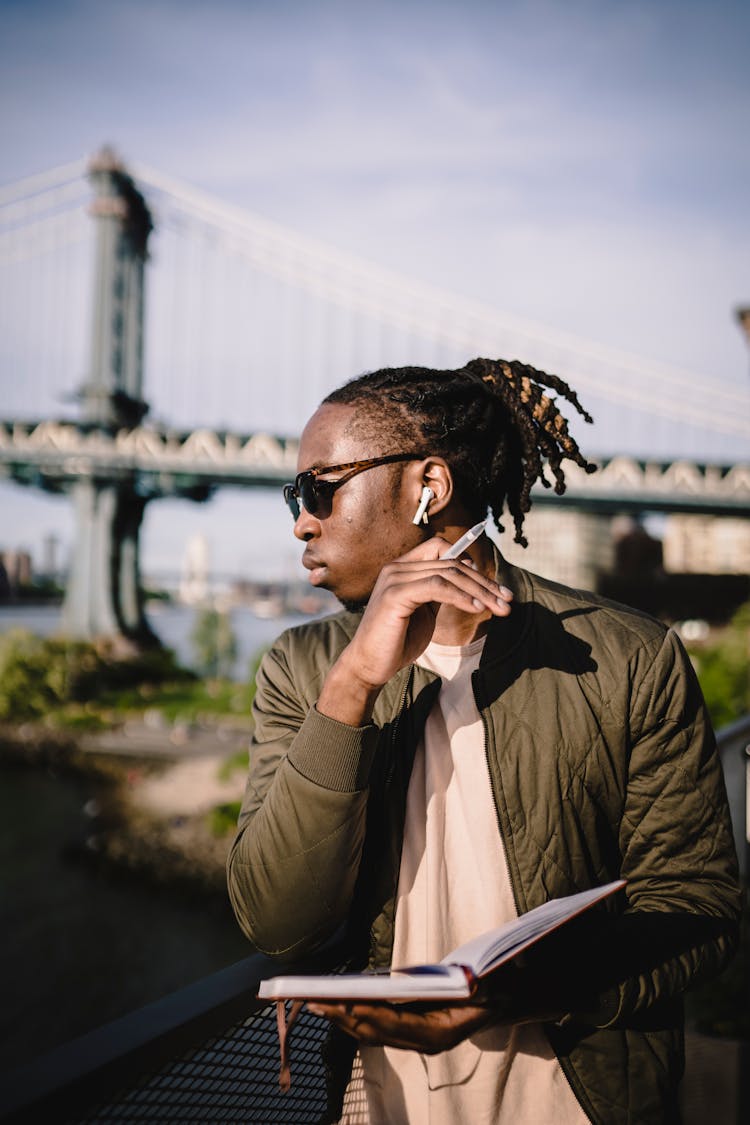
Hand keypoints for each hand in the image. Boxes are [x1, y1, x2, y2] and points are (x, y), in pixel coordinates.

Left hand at [305, 999, 494, 1053]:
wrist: (507, 999)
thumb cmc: (501, 987)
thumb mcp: (499, 985)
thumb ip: (488, 986)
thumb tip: (476, 981)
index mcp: (441, 1034)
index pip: (395, 1025)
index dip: (367, 1013)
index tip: (340, 1002)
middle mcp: (426, 1042)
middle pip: (376, 1031)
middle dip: (343, 1016)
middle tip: (311, 1000)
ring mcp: (418, 1039)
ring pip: (372, 1032)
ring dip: (342, 1017)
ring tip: (313, 1001)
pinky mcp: (412, 1030)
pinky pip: (377, 1025)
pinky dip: (355, 1014)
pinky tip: (337, 1002)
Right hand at [318, 537, 512, 723]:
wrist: (369, 666)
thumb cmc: (396, 642)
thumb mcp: (424, 611)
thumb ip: (441, 592)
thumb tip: (468, 575)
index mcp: (403, 568)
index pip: (441, 550)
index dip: (470, 564)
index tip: (494, 589)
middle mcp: (396, 568)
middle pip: (451, 563)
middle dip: (484, 583)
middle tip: (507, 602)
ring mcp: (394, 579)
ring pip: (448, 573)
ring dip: (478, 591)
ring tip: (498, 609)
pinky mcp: (394, 595)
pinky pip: (436, 587)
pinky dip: (459, 596)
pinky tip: (475, 609)